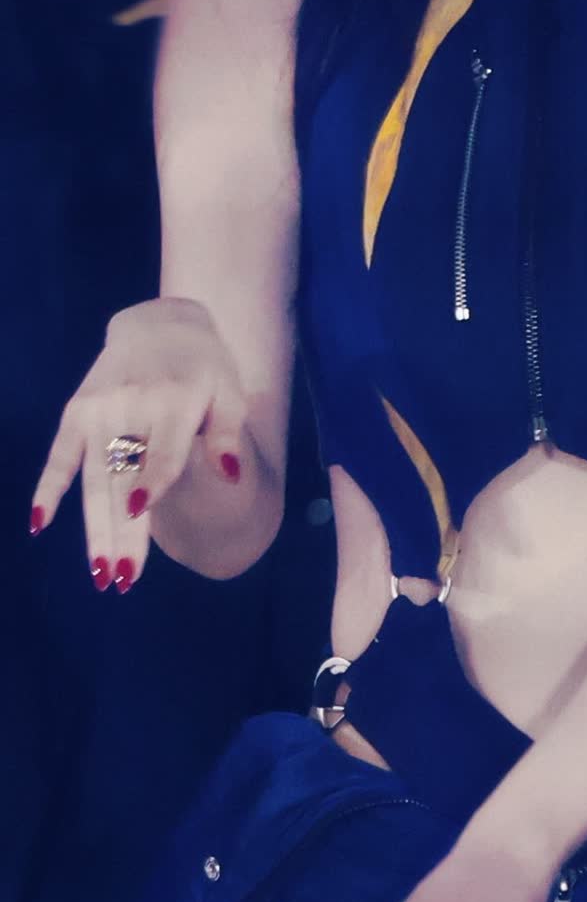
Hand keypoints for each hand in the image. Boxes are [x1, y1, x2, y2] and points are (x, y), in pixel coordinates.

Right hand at [28, 298, 248, 593]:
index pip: (161, 450)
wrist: (161, 323)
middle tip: (120, 578)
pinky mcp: (75, 411)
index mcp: (174, 400)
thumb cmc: (205, 367)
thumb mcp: (229, 392)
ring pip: (93, 478)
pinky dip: (48, 489)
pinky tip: (40, 524)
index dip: (151, 482)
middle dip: (121, 531)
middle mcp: (131, 405)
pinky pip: (59, 457)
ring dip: (93, 526)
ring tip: (99, 570)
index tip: (139, 514)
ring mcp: (98, 409)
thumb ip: (226, 434)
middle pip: (125, 477)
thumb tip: (232, 475)